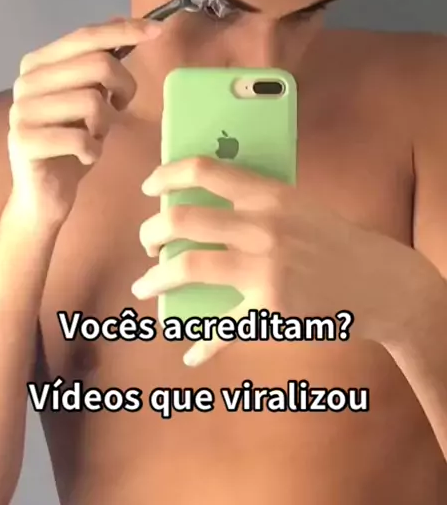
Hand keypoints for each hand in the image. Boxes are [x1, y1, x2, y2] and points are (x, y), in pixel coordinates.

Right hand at [8, 17, 161, 226]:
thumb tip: (125, 23)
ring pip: (93, 102)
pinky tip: (85, 156)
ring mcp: (22, 110)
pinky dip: (93, 150)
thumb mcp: (89, 96)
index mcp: (39, 63)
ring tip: (94, 135)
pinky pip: (81, 138)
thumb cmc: (71, 141)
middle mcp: (26, 81)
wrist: (43, 193)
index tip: (158, 30)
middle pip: (98, 65)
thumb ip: (99, 63)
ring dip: (105, 124)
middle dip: (123, 88)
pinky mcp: (24, 141)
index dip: (125, 31)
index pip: (86, 36)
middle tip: (118, 108)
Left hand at [133, 156, 434, 365]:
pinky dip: (202, 344)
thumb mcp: (296, 205)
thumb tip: (198, 208)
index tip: (150, 186)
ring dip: (155, 279)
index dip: (167, 174)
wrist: (378, 280)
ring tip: (145, 286)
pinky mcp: (270, 306)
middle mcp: (262, 227)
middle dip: (151, 232)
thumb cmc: (332, 239)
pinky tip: (191, 353)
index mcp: (268, 194)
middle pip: (182, 220)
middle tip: (148, 242)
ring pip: (187, 267)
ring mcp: (264, 267)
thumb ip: (253, 202)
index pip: (205, 170)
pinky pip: (222, 326)